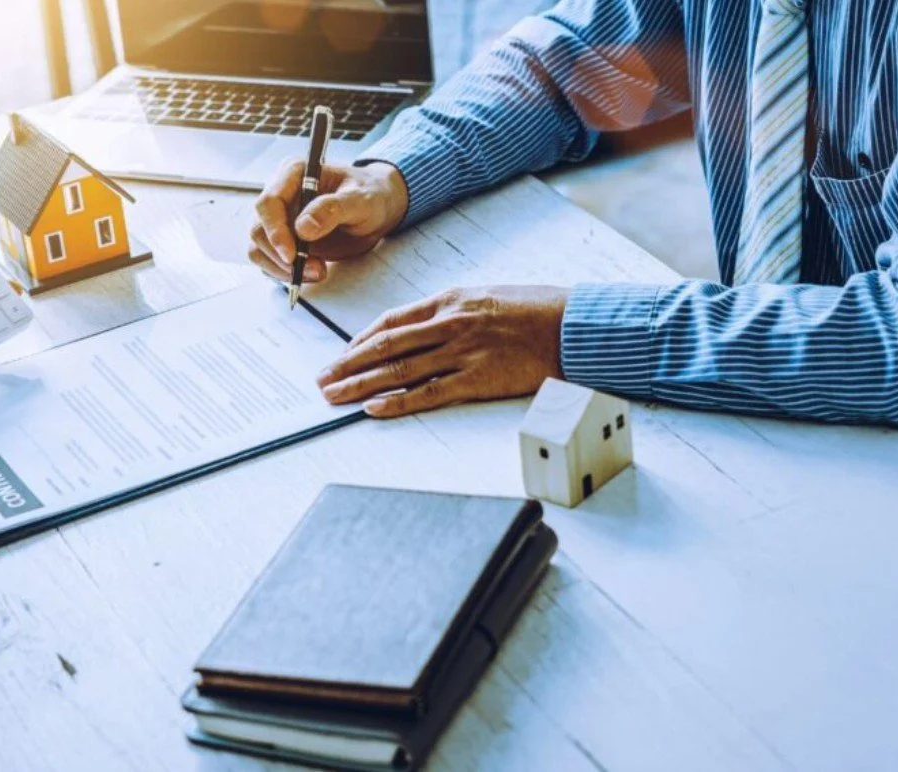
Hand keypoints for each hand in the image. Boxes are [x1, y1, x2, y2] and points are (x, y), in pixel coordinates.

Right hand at [249, 160, 408, 282]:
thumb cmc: (371, 195)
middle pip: (259, 229)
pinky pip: (270, 261)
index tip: (292, 255)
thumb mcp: (361, 200)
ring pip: (259, 249)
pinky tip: (311, 273)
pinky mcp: (284, 240)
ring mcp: (280, 219)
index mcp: (294, 174)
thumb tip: (303, 227)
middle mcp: (281, 195)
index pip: (268, 203)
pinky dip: (285, 273)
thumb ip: (333, 209)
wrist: (377, 210)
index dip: (275, 231)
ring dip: (283, 268)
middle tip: (314, 269)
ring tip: (318, 272)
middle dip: (281, 256)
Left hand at [317, 286, 569, 417]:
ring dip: (359, 384)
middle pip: (384, 346)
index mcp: (449, 300)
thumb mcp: (487, 296)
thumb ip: (452, 311)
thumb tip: (423, 327)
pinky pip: (428, 393)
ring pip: (397, 370)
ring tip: (334, 396)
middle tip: (322, 378)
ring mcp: (461, 352)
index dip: (360, 340)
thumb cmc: (536, 310)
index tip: (341, 355)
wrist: (574, 325)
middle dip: (347, 364)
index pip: (391, 322)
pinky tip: (372, 409)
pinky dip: (396, 402)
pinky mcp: (477, 379)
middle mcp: (448, 324)